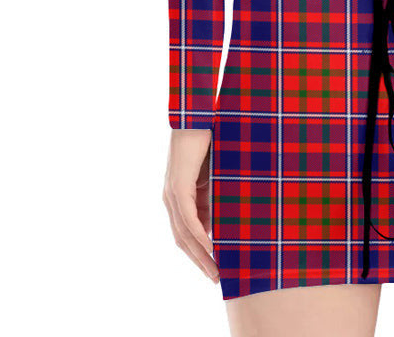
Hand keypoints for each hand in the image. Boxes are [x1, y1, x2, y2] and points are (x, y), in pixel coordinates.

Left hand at [163, 128, 219, 284]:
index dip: (198, 252)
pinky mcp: (178, 187)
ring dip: (200, 255)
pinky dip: (199, 235)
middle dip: (200, 261)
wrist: (195, 116)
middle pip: (183, 240)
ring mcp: (172, 194)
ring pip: (185, 234)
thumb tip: (222, 217)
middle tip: (216, 278)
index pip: (186, 233)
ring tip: (215, 270)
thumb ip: (213, 194)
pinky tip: (210, 247)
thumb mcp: (212, 174)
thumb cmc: (206, 141)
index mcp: (178, 196)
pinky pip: (188, 218)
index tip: (214, 266)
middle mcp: (171, 199)